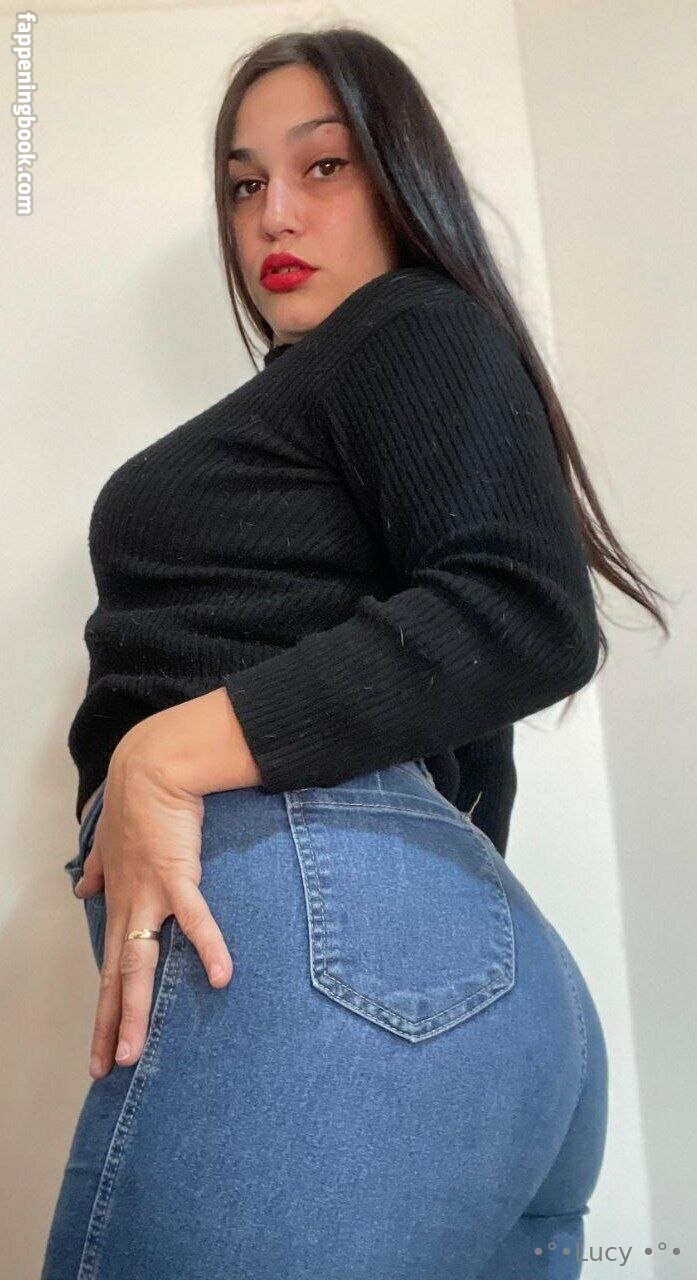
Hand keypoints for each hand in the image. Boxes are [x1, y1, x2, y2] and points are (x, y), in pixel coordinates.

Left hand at [75, 748, 233, 1079]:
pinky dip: (208, 946)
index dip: (104, 1011)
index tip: (101, 1049)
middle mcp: (129, 908)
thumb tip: (81, 886)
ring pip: (138, 963)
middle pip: (117, 978)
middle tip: (106, 1069)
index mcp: (120, 903)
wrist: (150, 769)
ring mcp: (150, 896)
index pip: (109, 969)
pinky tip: (222, 976)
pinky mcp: (176, 877)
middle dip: (110, 1026)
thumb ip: (97, 869)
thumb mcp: (108, 843)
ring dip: (135, 1009)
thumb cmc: (134, 804)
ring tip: (133, 1051)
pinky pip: (194, 919)